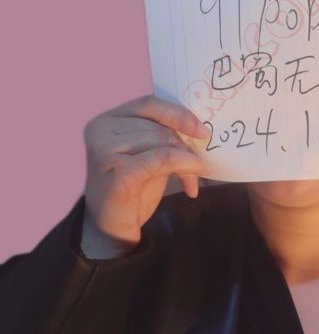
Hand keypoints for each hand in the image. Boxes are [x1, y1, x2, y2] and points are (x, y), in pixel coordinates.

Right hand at [82, 94, 210, 247]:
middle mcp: (101, 131)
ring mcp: (105, 151)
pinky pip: (160, 159)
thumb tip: (198, 129)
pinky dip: (183, 166)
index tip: (203, 131)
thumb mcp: (146, 155)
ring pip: (162, 142)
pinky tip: (192, 183)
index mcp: (108, 120)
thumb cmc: (131, 191)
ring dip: (186, 162)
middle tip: (199, 169)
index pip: (149, 104)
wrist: (111, 229)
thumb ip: (161, 137)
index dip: (178, 114)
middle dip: (185, 147)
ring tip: (191, 182)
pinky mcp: (118, 172)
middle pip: (158, 127)